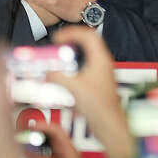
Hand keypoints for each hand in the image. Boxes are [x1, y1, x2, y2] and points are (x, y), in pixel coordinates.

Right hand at [47, 26, 135, 157]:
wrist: (109, 124)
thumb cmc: (99, 107)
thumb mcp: (74, 88)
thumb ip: (58, 77)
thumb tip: (48, 72)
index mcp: (100, 59)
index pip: (87, 35)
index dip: (71, 33)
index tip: (58, 38)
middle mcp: (102, 64)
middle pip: (87, 42)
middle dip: (71, 40)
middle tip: (58, 43)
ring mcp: (101, 73)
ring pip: (86, 54)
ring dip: (72, 53)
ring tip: (60, 57)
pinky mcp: (97, 83)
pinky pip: (84, 67)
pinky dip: (73, 66)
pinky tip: (65, 74)